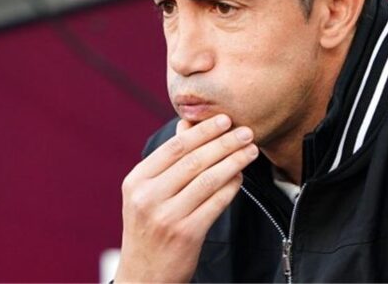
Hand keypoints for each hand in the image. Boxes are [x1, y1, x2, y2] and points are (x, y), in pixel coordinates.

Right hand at [114, 114, 257, 281]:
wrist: (144, 277)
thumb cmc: (149, 228)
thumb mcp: (146, 193)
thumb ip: (167, 161)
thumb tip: (187, 124)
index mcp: (137, 181)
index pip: (174, 148)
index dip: (203, 131)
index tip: (225, 119)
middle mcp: (148, 197)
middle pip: (194, 160)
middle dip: (224, 143)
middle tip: (246, 132)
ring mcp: (167, 216)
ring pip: (208, 179)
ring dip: (234, 161)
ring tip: (250, 151)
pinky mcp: (187, 234)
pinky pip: (216, 202)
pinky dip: (232, 186)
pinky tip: (241, 176)